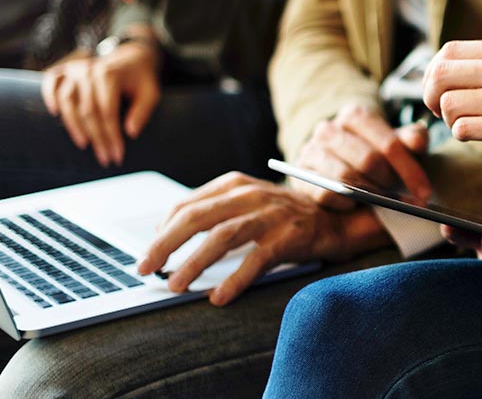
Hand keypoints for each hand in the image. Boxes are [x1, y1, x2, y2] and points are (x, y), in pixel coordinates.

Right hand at [41, 41, 160, 166]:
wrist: (131, 58)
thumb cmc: (141, 80)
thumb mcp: (151, 93)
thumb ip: (142, 111)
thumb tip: (130, 133)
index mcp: (110, 75)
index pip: (108, 112)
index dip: (112, 135)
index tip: (117, 155)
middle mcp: (89, 70)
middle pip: (88, 110)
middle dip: (97, 137)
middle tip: (105, 159)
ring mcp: (75, 69)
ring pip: (67, 100)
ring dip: (73, 125)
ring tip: (84, 145)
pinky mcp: (65, 69)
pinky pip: (51, 81)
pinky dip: (49, 95)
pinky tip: (54, 113)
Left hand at [140, 172, 380, 305]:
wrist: (336, 218)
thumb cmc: (285, 216)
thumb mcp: (248, 204)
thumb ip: (215, 213)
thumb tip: (166, 237)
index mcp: (234, 185)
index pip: (185, 206)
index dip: (161, 232)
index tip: (148, 256)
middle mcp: (250, 195)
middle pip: (196, 218)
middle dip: (165, 246)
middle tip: (146, 269)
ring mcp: (271, 215)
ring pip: (221, 237)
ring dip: (193, 263)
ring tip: (177, 285)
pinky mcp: (289, 237)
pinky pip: (256, 260)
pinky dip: (235, 280)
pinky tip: (219, 297)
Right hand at [292, 103, 430, 209]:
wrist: (337, 171)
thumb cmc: (374, 158)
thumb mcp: (396, 147)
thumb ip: (411, 140)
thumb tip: (418, 142)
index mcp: (355, 116)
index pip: (388, 143)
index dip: (409, 169)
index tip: (424, 192)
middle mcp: (329, 129)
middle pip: (368, 161)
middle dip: (391, 183)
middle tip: (405, 199)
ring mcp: (311, 151)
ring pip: (347, 178)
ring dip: (369, 195)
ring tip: (382, 202)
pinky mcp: (301, 176)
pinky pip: (327, 194)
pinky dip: (346, 204)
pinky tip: (356, 206)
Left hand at [422, 40, 481, 172]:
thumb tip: (445, 72)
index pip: (448, 52)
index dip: (434, 73)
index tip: (440, 91)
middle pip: (440, 75)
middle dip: (430, 97)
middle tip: (441, 112)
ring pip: (447, 105)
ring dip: (449, 120)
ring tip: (470, 126)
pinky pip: (462, 129)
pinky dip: (463, 135)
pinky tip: (481, 136)